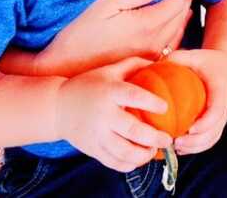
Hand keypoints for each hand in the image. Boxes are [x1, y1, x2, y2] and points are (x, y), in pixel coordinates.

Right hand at [34, 0, 192, 76]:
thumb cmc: (80, 33)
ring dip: (183, 16)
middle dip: (184, 0)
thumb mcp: (104, 5)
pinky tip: (175, 26)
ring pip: (178, 32)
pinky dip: (177, 33)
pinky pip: (171, 47)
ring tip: (184, 2)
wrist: (64, 69)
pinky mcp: (144, 65)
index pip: (176, 2)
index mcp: (146, 24)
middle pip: (180, 16)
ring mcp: (150, 56)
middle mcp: (153, 42)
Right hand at [54, 57, 171, 171]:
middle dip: (154, 137)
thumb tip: (159, 62)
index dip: (152, 102)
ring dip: (143, 155)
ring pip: (124, 151)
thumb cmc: (89, 85)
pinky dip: (129, 165)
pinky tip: (139, 159)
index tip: (166, 107)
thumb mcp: (109, 70)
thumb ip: (134, 64)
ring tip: (154, 151)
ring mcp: (97, 135)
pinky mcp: (92, 149)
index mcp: (109, 91)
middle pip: (132, 130)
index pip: (134, 96)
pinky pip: (113, 162)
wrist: (58, 107)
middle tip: (168, 139)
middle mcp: (104, 114)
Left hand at [166, 49, 226, 154]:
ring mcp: (222, 116)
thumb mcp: (194, 55)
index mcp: (221, 88)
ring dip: (196, 147)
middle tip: (176, 142)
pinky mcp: (217, 123)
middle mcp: (225, 105)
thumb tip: (157, 64)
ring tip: (176, 147)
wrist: (224, 66)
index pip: (217, 110)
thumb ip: (178, 57)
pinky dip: (197, 147)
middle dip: (196, 141)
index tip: (190, 129)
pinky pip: (210, 140)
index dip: (205, 122)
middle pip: (215, 130)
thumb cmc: (206, 61)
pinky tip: (180, 148)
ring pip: (213, 138)